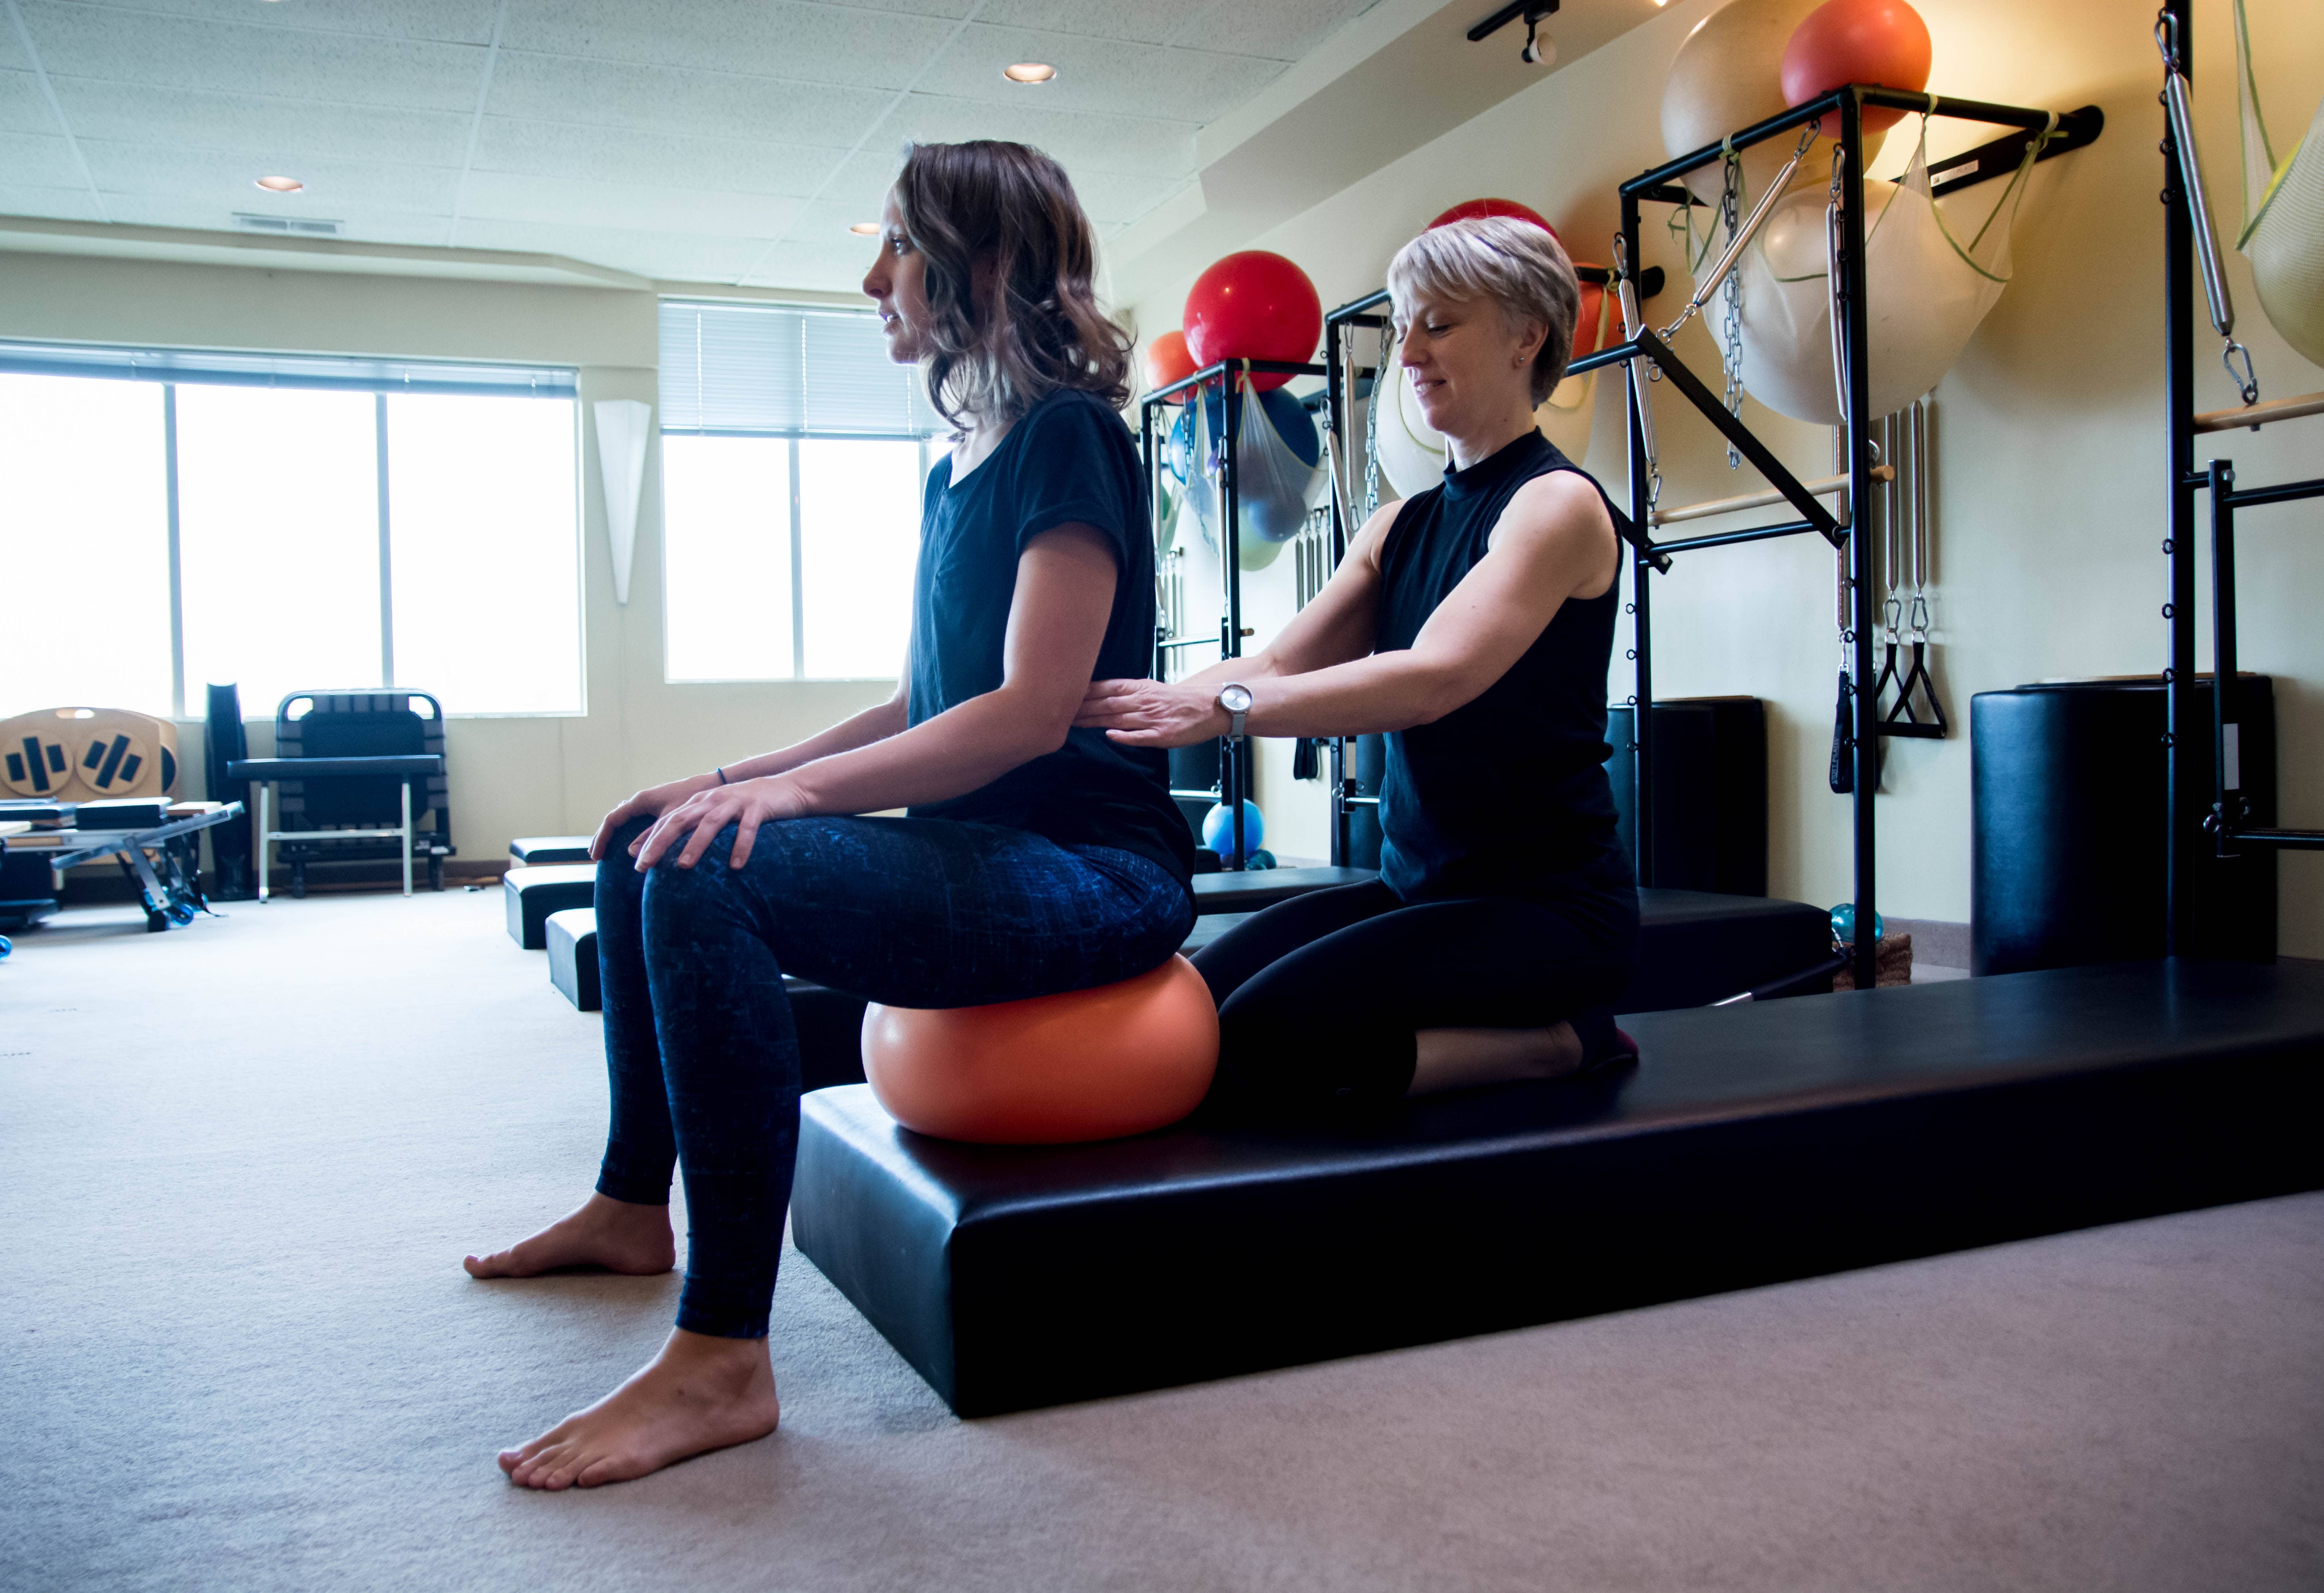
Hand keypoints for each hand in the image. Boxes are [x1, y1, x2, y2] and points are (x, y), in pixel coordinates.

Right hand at [590, 773, 720, 860]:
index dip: (602, 838)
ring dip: (615, 835)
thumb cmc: (693, 799)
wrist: (712, 785)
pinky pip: (636, 820)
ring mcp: (650, 803)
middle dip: (604, 837)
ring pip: (625, 819)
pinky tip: (633, 844)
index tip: (596, 856)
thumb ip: (653, 835)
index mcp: (641, 800)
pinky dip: (629, 832)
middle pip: (615, 819)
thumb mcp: (672, 820)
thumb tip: (632, 853)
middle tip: (596, 856)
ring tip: (608, 851)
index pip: (612, 820)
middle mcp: (642, 800)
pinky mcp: (659, 807)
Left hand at [631, 775, 811, 871]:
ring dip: (696, 844)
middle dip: (660, 843)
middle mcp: (712, 800)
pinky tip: (736, 866)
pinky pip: (747, 828)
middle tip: (645, 866)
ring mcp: (734, 802)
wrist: (785, 788)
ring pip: (710, 822)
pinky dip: (741, 846)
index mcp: (699, 803)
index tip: (637, 865)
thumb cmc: (744, 807)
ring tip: (684, 866)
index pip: (667, 822)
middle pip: (680, 820)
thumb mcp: (715, 814)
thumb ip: (692, 828)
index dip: (649, 842)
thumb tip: (671, 849)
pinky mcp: (757, 808)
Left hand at [1074, 679, 1227, 748]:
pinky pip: (1141, 736)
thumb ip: (1127, 692)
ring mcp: (1153, 718)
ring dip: (1094, 721)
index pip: (1106, 688)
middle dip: (1082, 708)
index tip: (1065, 694)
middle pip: (1107, 703)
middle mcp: (1144, 701)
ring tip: (1074, 723)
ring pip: (1119, 718)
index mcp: (1140, 688)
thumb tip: (1098, 694)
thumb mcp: (1150, 688)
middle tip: (1060, 711)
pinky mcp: (1163, 735)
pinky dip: (1125, 736)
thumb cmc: (1178, 700)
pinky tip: (1110, 735)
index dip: (1084, 692)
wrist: (1208, 706)